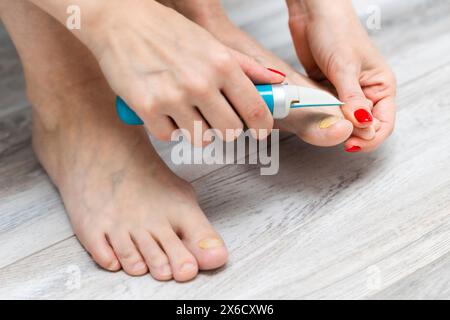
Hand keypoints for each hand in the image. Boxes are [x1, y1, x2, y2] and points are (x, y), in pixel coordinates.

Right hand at [30, 0, 283, 144]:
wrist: (119, 21)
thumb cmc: (168, 30)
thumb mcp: (211, 43)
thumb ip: (245, 66)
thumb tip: (276, 81)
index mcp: (221, 64)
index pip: (255, 110)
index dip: (262, 126)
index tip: (260, 132)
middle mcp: (200, 83)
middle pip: (231, 131)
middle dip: (227, 129)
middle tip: (217, 119)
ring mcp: (172, 98)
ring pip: (201, 139)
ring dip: (197, 130)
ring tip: (186, 110)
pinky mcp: (147, 109)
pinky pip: (169, 137)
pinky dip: (169, 128)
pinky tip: (164, 109)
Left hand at [287, 0, 396, 151]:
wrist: (313, 14)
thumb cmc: (336, 31)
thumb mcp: (345, 67)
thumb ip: (353, 99)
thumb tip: (364, 126)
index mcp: (381, 85)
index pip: (383, 123)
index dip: (369, 138)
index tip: (350, 144)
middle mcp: (366, 91)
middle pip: (363, 126)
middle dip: (351, 135)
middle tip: (335, 136)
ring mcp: (346, 92)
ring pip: (344, 120)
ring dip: (335, 125)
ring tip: (324, 125)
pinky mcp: (327, 90)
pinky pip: (328, 111)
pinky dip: (323, 116)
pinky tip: (315, 116)